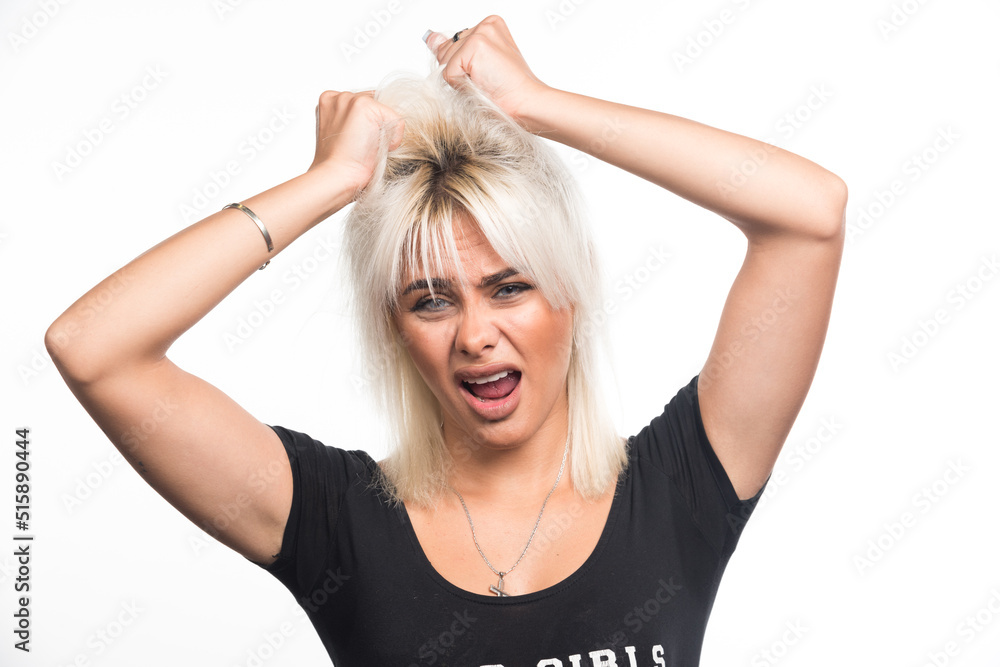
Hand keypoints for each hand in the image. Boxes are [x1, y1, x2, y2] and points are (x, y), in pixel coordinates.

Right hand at [307, 90, 403, 193]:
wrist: (336, 177)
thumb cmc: (341, 165)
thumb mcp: (346, 137)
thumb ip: (358, 121)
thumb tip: (384, 122)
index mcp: (331, 102)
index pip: (368, 103)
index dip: (370, 127)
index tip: (356, 144)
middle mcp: (339, 96)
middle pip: (379, 105)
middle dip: (377, 128)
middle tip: (360, 148)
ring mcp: (350, 98)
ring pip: (388, 112)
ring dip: (384, 134)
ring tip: (365, 148)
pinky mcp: (363, 104)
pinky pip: (396, 119)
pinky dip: (393, 139)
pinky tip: (373, 149)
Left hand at [424, 15, 549, 125]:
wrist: (525, 103)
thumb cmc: (507, 91)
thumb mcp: (475, 68)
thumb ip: (452, 51)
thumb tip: (430, 39)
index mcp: (489, 26)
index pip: (452, 45)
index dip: (462, 67)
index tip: (485, 74)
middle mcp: (485, 25)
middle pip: (446, 51)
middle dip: (459, 72)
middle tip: (485, 80)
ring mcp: (481, 33)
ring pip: (445, 61)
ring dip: (460, 80)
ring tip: (484, 82)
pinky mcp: (476, 45)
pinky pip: (449, 72)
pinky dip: (461, 85)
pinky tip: (482, 84)